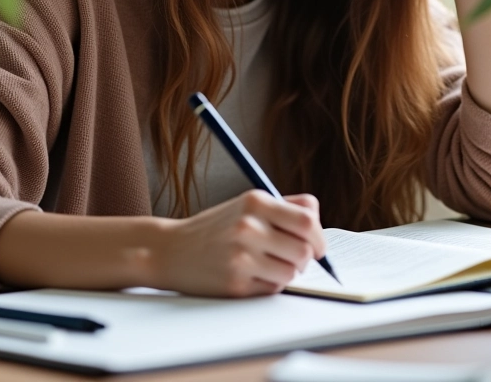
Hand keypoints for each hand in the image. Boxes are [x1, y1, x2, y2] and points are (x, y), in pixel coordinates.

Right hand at [151, 190, 326, 297]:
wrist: (171, 250)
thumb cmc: (216, 228)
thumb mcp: (246, 205)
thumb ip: (284, 206)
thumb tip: (317, 218)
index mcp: (255, 202)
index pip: (307, 220)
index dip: (319, 237)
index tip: (318, 246)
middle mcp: (248, 226)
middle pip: (304, 250)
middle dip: (306, 258)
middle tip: (295, 259)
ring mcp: (241, 256)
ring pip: (291, 273)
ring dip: (286, 272)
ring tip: (268, 265)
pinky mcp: (236, 283)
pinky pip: (273, 288)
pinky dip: (269, 284)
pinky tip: (252, 275)